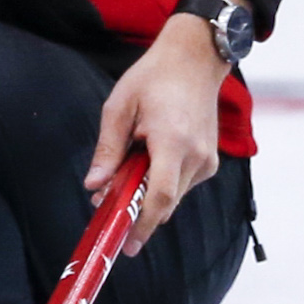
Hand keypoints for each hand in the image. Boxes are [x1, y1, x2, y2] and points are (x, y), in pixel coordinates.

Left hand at [85, 15, 226, 246]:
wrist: (195, 59)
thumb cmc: (153, 78)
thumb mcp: (118, 108)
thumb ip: (107, 150)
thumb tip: (94, 186)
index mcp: (173, 142)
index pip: (159, 197)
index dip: (142, 225)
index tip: (126, 244)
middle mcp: (196, 156)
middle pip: (165, 203)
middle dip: (136, 211)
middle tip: (107, 206)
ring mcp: (207, 159)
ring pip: (173, 196)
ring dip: (146, 195)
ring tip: (125, 170)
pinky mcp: (210, 159)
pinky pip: (182, 184)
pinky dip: (161, 183)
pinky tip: (146, 161)